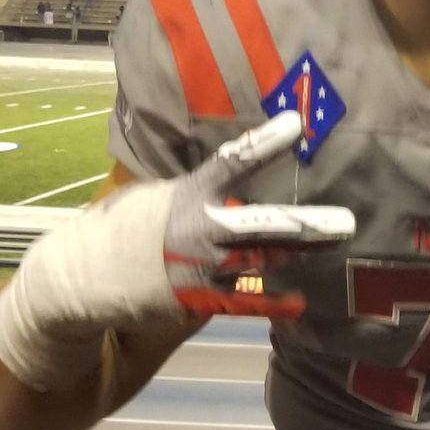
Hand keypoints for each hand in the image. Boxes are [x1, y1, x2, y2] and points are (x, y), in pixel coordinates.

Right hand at [0, 111, 355, 390]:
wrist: (82, 279)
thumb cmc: (125, 226)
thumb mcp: (158, 193)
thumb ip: (200, 185)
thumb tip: (236, 168)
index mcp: (189, 194)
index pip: (232, 162)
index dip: (264, 143)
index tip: (296, 125)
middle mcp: (202, 230)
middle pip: (264, 225)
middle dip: (308, 225)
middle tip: (347, 222)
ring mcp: (203, 268)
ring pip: (265, 259)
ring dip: (304, 254)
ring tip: (337, 244)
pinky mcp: (199, 300)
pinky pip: (245, 301)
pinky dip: (274, 303)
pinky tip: (300, 304)